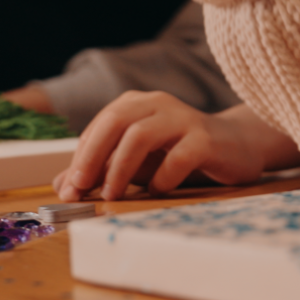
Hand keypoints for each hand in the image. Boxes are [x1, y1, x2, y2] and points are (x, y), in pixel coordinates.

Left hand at [52, 92, 299, 200]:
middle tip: (80, 189)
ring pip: (140, 135)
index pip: (99, 127)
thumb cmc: (181, 153)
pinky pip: (177, 157)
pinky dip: (161, 178)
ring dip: (120, 168)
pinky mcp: (206, 139)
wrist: (237, 147)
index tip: (69, 189)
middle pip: (114, 121)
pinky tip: (158, 190)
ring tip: (113, 195)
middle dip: (91, 157)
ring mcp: (184, 119)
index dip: (79, 158)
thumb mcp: (138, 161)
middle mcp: (159, 104)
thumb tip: (62, 185)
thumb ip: (103, 169)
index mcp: (137, 104)